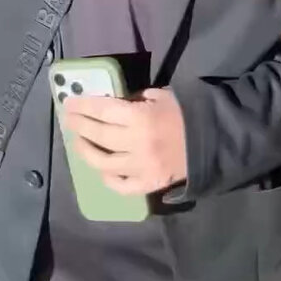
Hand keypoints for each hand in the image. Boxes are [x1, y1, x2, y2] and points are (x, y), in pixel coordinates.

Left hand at [64, 88, 187, 195]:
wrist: (213, 139)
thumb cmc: (186, 112)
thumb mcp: (161, 95)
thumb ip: (135, 100)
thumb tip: (113, 106)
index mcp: (140, 117)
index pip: (103, 110)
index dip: (83, 106)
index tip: (69, 103)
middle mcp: (136, 143)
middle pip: (98, 135)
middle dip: (79, 125)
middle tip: (68, 120)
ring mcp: (141, 166)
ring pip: (103, 163)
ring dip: (86, 152)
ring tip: (79, 142)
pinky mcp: (149, 183)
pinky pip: (122, 185)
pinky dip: (108, 179)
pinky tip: (102, 170)